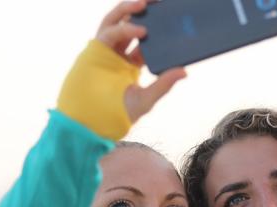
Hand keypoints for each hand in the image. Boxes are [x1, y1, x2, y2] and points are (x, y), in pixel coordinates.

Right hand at [96, 0, 186, 122]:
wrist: (92, 124)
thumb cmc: (118, 114)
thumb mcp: (147, 99)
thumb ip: (163, 84)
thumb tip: (184, 71)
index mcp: (130, 61)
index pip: (144, 37)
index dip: (156, 25)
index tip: (170, 14)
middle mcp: (118, 52)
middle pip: (129, 22)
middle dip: (142, 8)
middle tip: (159, 0)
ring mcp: (106, 50)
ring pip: (116, 20)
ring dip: (129, 9)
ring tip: (145, 3)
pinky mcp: (95, 51)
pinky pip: (109, 32)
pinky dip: (124, 28)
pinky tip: (141, 30)